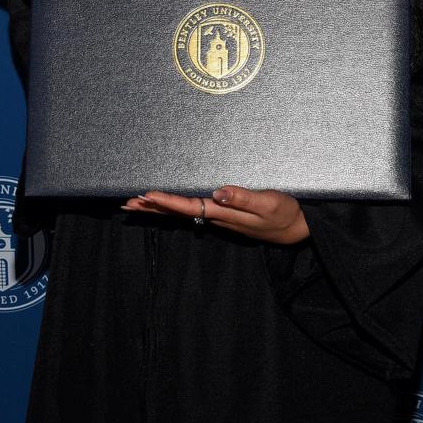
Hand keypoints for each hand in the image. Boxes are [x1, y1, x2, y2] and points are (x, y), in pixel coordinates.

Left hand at [121, 186, 309, 244]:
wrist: (297, 229)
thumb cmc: (285, 214)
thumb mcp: (269, 204)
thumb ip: (243, 199)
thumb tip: (217, 193)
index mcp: (224, 214)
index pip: (189, 207)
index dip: (167, 201)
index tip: (146, 195)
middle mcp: (217, 219)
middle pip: (178, 214)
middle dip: (151, 209)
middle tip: (125, 203)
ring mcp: (219, 220)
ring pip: (182, 214)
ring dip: (158, 210)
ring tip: (135, 204)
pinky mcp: (224, 217)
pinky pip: (192, 212)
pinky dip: (174, 208)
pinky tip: (166, 206)